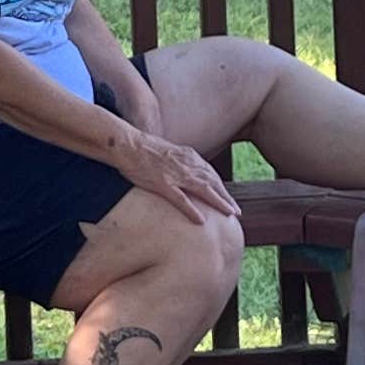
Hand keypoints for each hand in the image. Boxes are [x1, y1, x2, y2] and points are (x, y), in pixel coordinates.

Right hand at [110, 126, 237, 227]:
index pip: (211, 174)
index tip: (229, 199)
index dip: (221, 187)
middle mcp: (187, 164)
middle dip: (226, 197)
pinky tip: (201, 221)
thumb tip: (187, 172)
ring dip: (219, 203)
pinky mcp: (162, 183)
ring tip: (230, 215)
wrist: (127, 143)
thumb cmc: (143, 148)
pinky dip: (192, 210)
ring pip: (204, 190)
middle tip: (237, 212)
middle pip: (213, 183)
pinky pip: (181, 199)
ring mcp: (176, 174)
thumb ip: (180, 161)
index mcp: (188, 156)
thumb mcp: (168, 151)